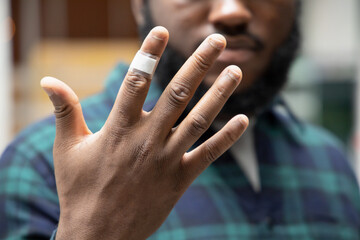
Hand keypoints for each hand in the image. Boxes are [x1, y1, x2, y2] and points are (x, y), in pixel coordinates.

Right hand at [41, 26, 247, 239]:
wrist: (98, 235)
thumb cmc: (80, 189)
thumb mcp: (67, 149)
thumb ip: (65, 112)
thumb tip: (47, 81)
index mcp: (118, 129)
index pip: (135, 82)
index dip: (149, 54)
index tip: (161, 32)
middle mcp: (146, 140)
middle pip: (177, 94)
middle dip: (199, 64)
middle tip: (216, 40)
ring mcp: (166, 160)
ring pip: (199, 120)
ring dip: (219, 94)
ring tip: (236, 70)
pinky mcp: (180, 180)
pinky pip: (208, 155)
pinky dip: (227, 137)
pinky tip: (243, 119)